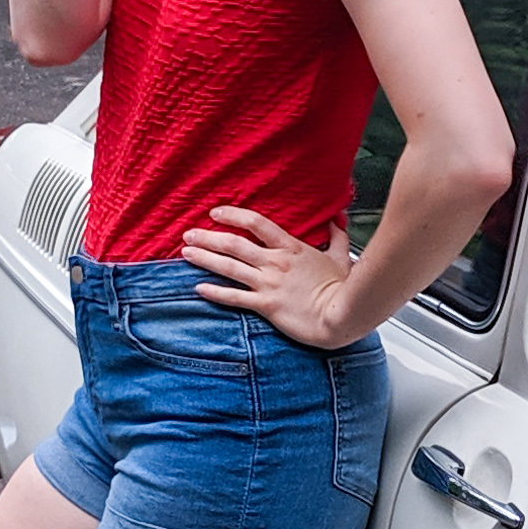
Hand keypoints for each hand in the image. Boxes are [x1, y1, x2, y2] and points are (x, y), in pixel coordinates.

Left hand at [182, 206, 357, 347]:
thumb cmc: (341, 288)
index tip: (215, 213)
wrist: (341, 315)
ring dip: (205, 258)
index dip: (233, 215)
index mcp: (290, 248)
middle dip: (208, 237)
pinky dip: (215, 292)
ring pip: (229, 267)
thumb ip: (336, 237)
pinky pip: (235, 297)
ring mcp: (269, 284)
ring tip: (186, 253)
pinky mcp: (266, 306)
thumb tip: (336, 220)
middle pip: (234, 244)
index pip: (256, 224)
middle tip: (189, 233)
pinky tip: (198, 288)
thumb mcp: (340, 257)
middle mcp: (275, 263)